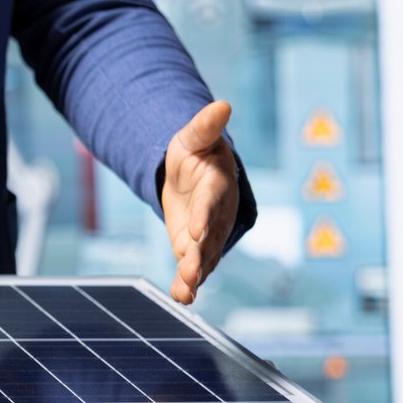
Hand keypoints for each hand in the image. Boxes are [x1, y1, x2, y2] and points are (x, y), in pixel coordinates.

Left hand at [161, 101, 238, 304]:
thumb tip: (221, 104)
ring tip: (186, 292)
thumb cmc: (197, 152)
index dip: (205, 216)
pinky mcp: (193, 248)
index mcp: (217, 187)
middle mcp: (216, 215)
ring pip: (203, 258)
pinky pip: (193, 267)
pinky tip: (181, 298)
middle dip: (200, 256)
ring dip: (195, 275)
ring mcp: (206, 235)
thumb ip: (205, 126)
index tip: (196, 231)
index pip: (211, 202)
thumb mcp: (194, 137)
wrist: (197, 174)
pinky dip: (187, 284)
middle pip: (209, 238)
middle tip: (191, 272)